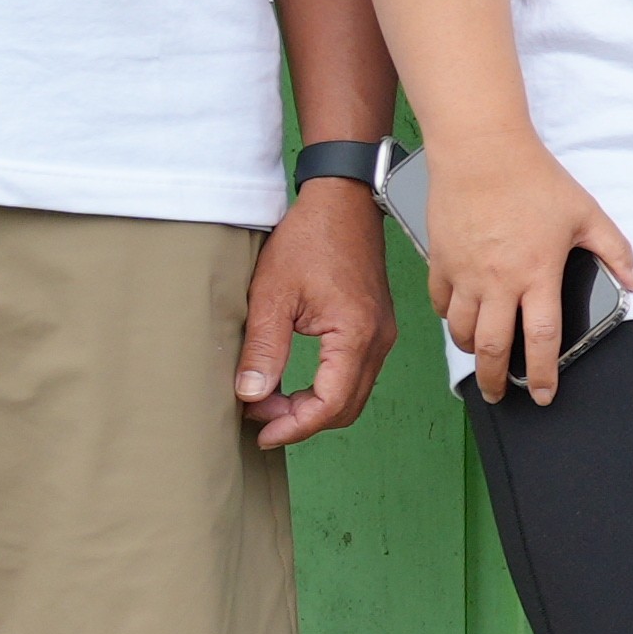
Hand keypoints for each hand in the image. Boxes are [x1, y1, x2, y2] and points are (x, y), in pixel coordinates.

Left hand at [239, 176, 389, 449]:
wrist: (342, 201)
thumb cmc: (311, 238)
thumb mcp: (272, 294)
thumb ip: (263, 349)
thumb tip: (251, 395)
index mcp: (356, 334)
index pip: (330, 404)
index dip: (293, 427)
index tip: (261, 432)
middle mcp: (378, 341)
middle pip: (345, 409)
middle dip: (301, 422)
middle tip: (258, 415)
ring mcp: (381, 335)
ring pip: (352, 396)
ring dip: (313, 407)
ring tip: (270, 400)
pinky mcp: (375, 329)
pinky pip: (355, 376)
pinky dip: (326, 389)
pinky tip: (294, 383)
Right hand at [424, 133, 632, 405]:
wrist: (481, 149)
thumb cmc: (534, 179)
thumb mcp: (585, 213)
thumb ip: (615, 251)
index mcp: (537, 275)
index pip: (542, 340)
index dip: (546, 374)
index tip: (546, 395)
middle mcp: (498, 282)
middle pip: (493, 349)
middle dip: (496, 381)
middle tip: (500, 394)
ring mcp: (465, 273)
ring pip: (461, 331)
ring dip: (472, 351)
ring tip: (481, 358)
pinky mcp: (441, 259)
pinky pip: (439, 302)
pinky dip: (448, 317)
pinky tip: (458, 317)